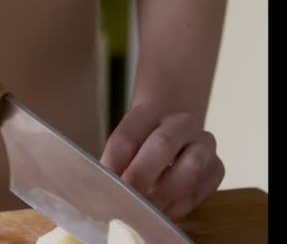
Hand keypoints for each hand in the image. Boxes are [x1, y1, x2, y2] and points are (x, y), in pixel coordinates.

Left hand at [100, 105, 224, 219]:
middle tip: (127, 198)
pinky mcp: (217, 168)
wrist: (176, 128)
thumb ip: (115, 162)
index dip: (114, 164)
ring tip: (147, 209)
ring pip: (191, 166)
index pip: (128, 137)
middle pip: (161, 145)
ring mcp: (204, 144)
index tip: (106, 185)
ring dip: (165, 192)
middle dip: (141, 175)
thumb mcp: (126, 142)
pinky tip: (164, 212)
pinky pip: (201, 189)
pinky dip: (180, 205)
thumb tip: (108, 192)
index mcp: (150, 112)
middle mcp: (181, 123)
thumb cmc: (143, 140)